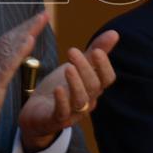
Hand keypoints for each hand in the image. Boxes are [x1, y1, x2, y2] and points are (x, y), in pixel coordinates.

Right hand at [0, 13, 48, 152]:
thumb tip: (3, 70)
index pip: (3, 45)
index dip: (20, 32)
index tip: (35, 21)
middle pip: (7, 41)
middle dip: (26, 26)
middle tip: (44, 14)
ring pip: (7, 49)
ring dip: (26, 32)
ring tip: (40, 20)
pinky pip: (6, 67)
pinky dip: (18, 52)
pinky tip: (29, 41)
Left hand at [18, 30, 117, 152]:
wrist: (37, 112)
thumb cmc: (60, 87)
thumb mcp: (76, 67)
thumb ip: (94, 52)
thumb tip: (115, 33)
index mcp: (93, 88)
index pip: (107, 78)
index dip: (104, 65)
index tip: (96, 50)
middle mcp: (87, 101)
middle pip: (93, 86)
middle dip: (85, 68)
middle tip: (72, 51)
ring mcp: (73, 112)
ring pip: (80, 100)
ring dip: (75, 83)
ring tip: (67, 68)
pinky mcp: (56, 119)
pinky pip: (62, 112)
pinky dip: (61, 101)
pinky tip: (57, 89)